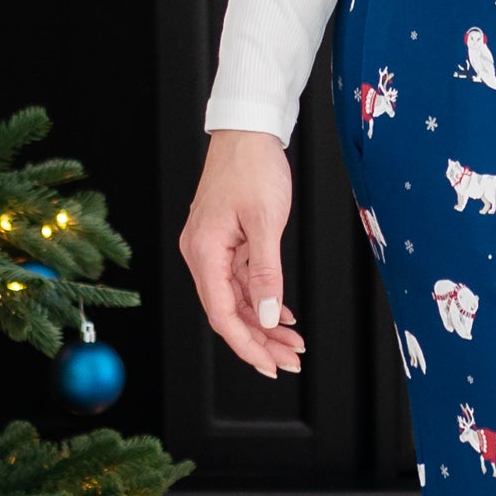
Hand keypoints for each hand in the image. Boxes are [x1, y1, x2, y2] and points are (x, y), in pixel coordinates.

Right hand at [179, 128, 304, 376]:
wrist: (248, 131)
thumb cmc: (252, 166)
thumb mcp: (265, 222)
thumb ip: (266, 272)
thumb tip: (266, 314)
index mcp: (204, 252)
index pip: (222, 313)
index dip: (247, 344)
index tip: (271, 364)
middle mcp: (202, 254)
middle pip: (229, 312)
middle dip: (260, 340)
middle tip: (290, 360)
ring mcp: (213, 249)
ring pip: (238, 299)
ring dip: (264, 323)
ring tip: (293, 343)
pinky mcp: (226, 241)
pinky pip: (242, 281)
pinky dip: (262, 298)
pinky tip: (282, 314)